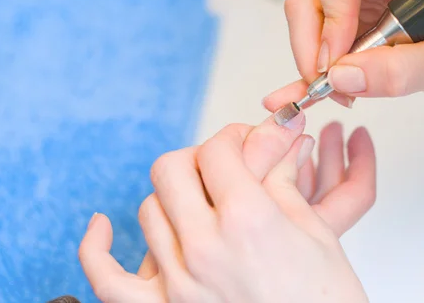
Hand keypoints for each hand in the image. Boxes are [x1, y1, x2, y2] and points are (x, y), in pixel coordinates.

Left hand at [79, 111, 375, 301]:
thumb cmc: (327, 302)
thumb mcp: (318, 234)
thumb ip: (286, 183)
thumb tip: (286, 141)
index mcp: (249, 221)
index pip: (217, 150)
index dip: (232, 137)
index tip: (243, 141)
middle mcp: (205, 247)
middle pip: (172, 169)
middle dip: (198, 158)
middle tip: (220, 167)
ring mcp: (178, 282)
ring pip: (148, 209)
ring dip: (172, 196)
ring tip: (197, 201)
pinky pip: (106, 277)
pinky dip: (96, 246)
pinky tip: (103, 224)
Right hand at [262, 0, 423, 109]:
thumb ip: (399, 71)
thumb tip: (339, 78)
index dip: (330, 19)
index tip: (337, 64)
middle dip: (311, 46)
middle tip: (330, 86)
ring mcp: (362, 3)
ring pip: (308, 24)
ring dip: (314, 64)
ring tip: (344, 95)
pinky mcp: (357, 29)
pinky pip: (320, 47)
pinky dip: (317, 73)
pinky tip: (324, 94)